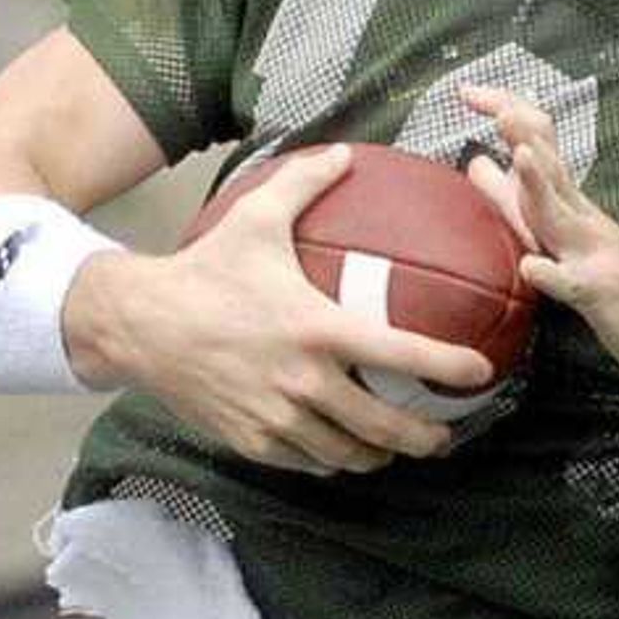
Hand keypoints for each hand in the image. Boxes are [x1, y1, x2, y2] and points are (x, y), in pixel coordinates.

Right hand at [73, 143, 492, 474]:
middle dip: (426, 439)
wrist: (138, 322)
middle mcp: (304, 381)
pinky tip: (341, 451)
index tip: (480, 372)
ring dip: (379, 456)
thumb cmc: (203, 271)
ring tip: (394, 448)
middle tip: (443, 435)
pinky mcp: (253, 441)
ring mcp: (278, 418)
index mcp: (318, 328)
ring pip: (349, 456)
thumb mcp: (256, 219)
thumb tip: (345, 153)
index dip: (449, 367)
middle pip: (386, 428)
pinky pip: (308, 465)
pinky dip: (331, 462)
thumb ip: (305, 184)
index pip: (403, 354)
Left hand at [457, 87, 618, 418]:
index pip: (539, 143)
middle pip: (551, 166)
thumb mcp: (560, 233)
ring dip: (539, 185)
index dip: (507, 111)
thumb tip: (477, 163)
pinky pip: (574, 284)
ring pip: (562, 215)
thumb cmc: (616, 278)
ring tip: (519, 155)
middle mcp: (584, 219)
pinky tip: (531, 267)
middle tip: (493, 104)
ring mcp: (594, 255)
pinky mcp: (601, 294)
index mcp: (571, 203)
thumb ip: (516, 200)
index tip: (468, 90)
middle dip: (522, 132)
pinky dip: (551, 274)